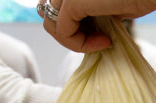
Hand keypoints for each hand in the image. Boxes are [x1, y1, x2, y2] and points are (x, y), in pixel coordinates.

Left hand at [38, 0, 155, 51]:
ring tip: (101, 43)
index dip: (72, 27)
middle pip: (48, 16)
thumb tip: (81, 30)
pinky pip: (63, 32)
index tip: (100, 35)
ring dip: (75, 42)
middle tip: (98, 41)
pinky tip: (104, 42)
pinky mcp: (71, 1)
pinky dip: (80, 45)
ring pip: (52, 25)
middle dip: (70, 35)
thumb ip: (89, 13)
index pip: (55, 8)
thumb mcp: (107, 7)